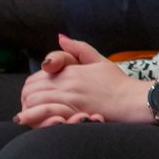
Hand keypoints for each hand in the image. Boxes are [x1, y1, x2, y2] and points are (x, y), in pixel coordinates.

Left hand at [16, 34, 151, 128]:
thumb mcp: (98, 60)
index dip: (31, 86)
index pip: (36, 77)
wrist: (131, 101)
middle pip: (30, 89)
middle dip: (27, 98)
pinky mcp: (72, 114)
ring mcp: (69, 99)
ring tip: (30, 116)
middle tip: (31, 106)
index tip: (35, 94)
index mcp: (70, 70)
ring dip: (28, 109)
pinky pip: (44, 114)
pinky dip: (34, 117)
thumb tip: (60, 37)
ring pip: (34, 101)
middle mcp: (67, 83)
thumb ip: (78, 48)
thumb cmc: (117, 83)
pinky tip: (30, 121)